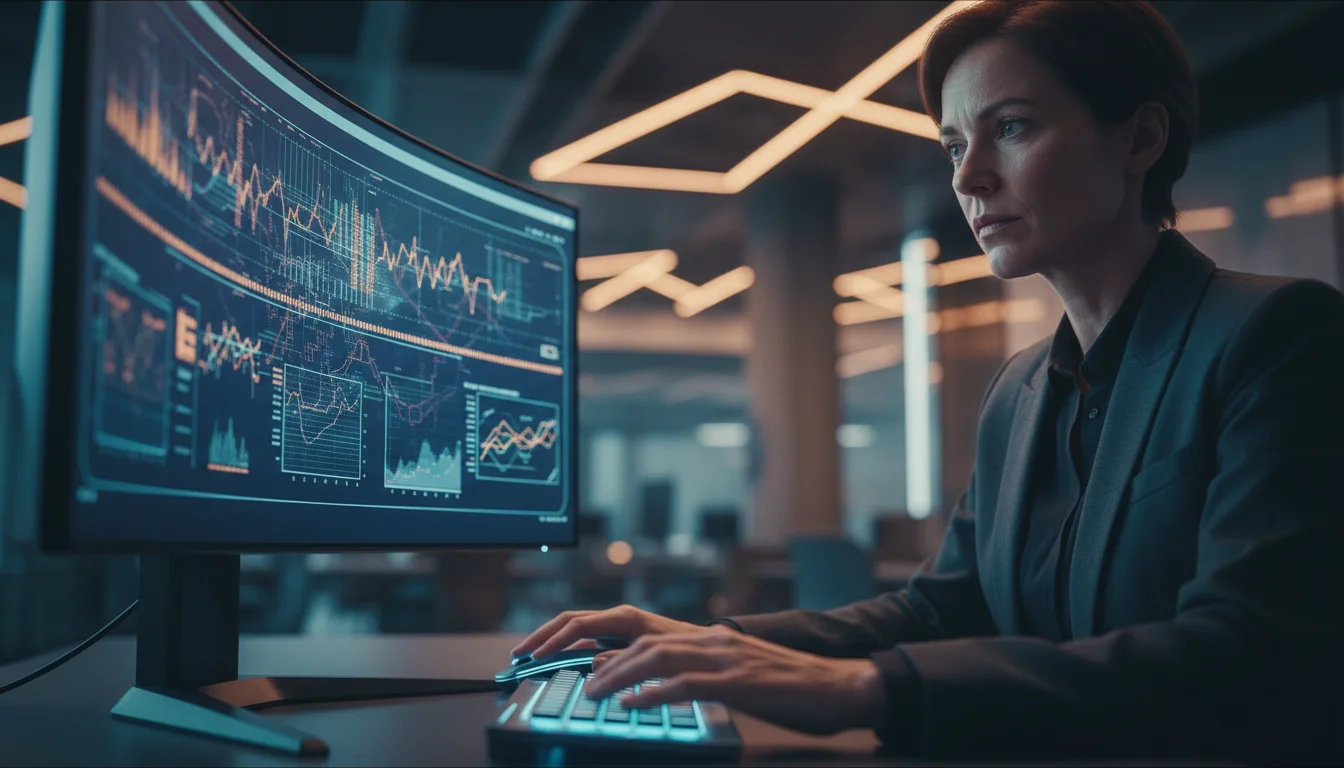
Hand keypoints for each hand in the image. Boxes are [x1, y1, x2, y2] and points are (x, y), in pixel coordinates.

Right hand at [510, 604, 708, 661]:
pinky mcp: (617, 636)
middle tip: (519, 654)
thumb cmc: (684, 647)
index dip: (553, 641)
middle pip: (568, 621)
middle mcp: (616, 617)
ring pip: (574, 628)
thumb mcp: (654, 654)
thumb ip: (623, 659)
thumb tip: (595, 666)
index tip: (534, 656)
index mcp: (623, 617)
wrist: (705, 646)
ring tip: (529, 655)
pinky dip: (565, 646)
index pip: (577, 625)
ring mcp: (615, 625)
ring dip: (550, 640)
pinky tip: (555, 658)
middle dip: (542, 636)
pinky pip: (585, 638)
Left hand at [583, 626, 888, 735]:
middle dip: (609, 663)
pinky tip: (632, 703)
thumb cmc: (795, 689)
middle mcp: (716, 641)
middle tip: (583, 685)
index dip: (618, 652)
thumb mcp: (743, 678)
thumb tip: (670, 691)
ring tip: (595, 694)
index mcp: (715, 640)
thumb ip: (708, 678)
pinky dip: (653, 693)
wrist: (842, 686)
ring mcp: (728, 659)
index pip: (654, 639)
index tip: (590, 669)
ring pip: (659, 659)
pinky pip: (686, 684)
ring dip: (621, 676)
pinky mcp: (739, 682)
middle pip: (647, 645)